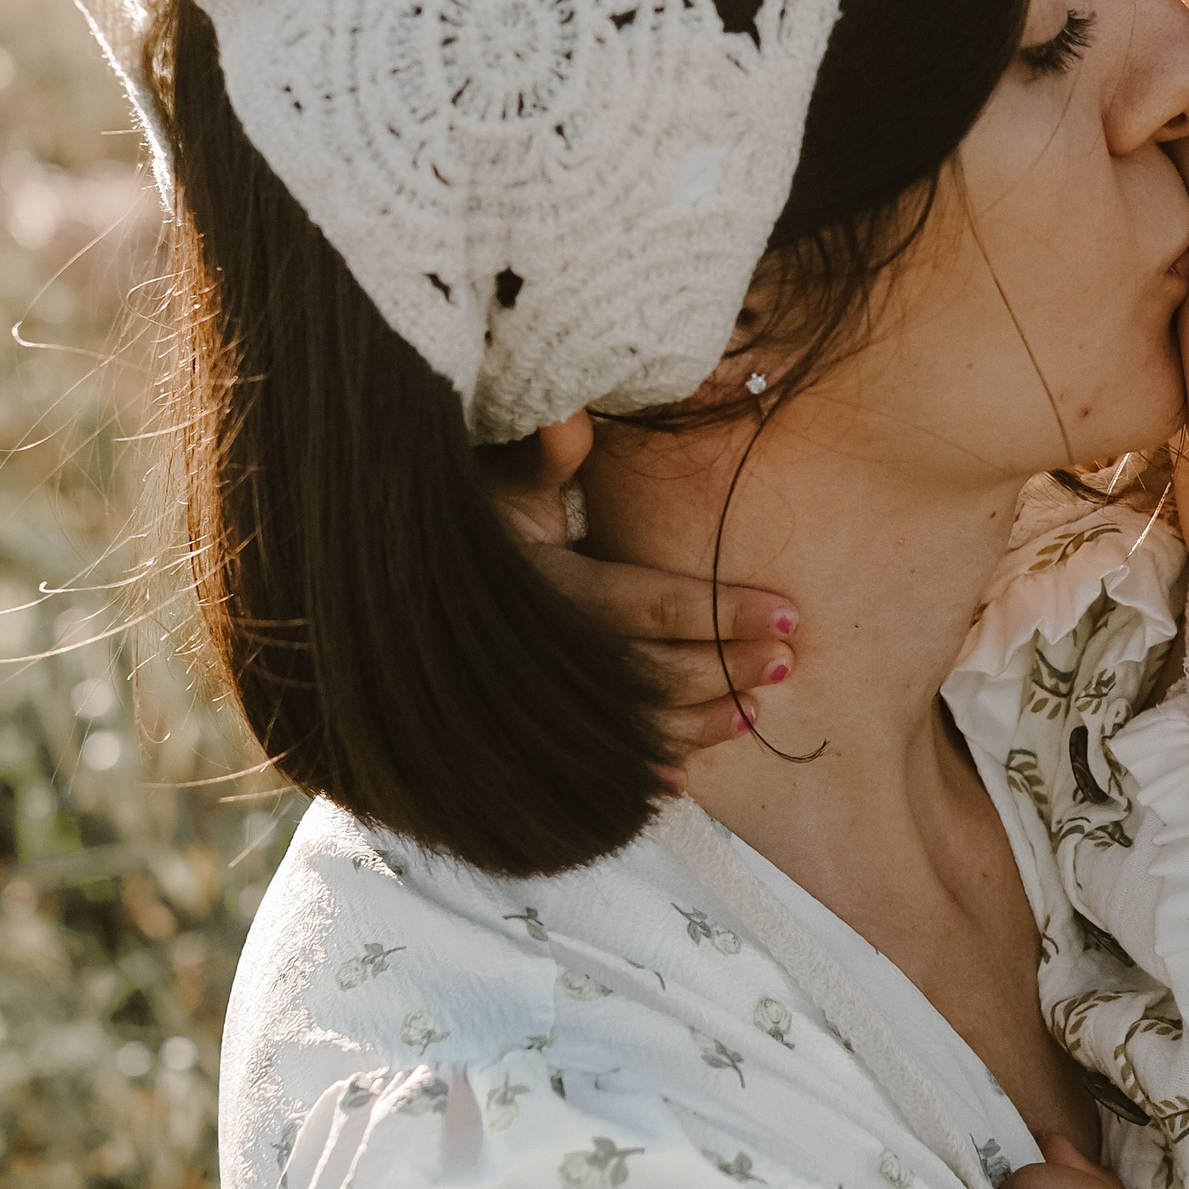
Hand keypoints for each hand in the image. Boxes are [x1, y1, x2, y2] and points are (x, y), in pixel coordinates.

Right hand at [477, 413, 798, 757]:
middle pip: (648, 673)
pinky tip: (682, 776)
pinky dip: (637, 773)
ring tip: (756, 711)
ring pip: (627, 726)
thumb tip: (568, 413)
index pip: (647, 603)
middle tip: (788, 663)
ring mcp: (525, 700)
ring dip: (697, 724)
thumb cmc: (464, 515)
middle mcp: (534, 650)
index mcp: (540, 585)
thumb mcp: (497, 479)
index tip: (789, 614)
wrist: (399, 583)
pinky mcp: (517, 735)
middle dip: (724, 669)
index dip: (721, 614)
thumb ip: (543, 456)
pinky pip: (586, 763)